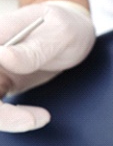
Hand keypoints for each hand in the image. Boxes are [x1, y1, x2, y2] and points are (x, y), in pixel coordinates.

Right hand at [0, 0, 95, 131]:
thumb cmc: (65, 25)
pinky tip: (36, 117)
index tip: (11, 107)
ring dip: (7, 119)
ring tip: (41, 117)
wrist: (72, 30)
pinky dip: (12, 118)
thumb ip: (32, 49)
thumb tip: (3, 56)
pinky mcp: (2, 83)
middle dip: (1, 115)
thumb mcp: (57, 34)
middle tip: (33, 119)